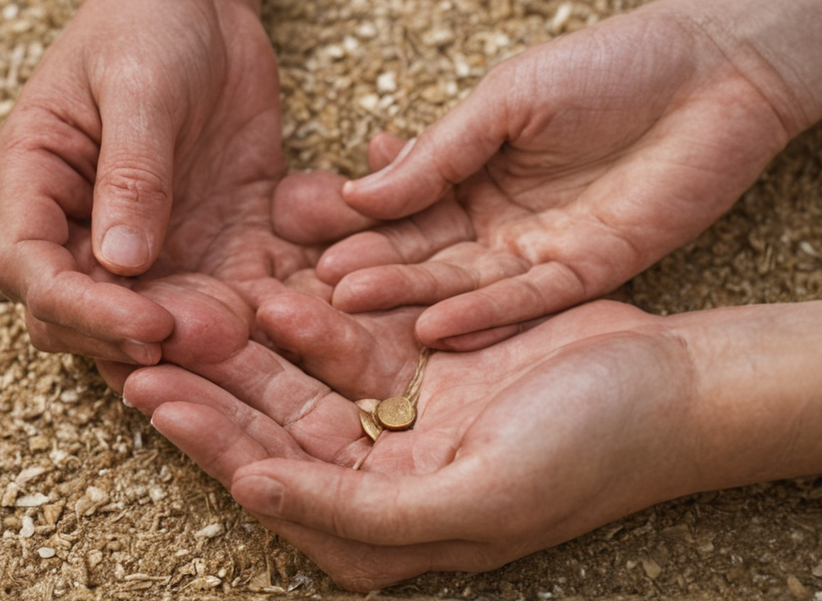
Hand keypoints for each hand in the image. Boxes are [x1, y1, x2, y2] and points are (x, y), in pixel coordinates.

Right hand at [0, 0, 319, 364]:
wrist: (202, 4)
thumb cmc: (147, 23)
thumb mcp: (137, 85)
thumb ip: (130, 172)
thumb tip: (120, 263)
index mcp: (36, 184)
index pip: (32, 274)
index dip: (83, 313)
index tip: (146, 325)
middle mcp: (81, 229)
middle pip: (87, 319)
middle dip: (142, 341)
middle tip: (210, 340)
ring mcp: (145, 246)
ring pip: (156, 323)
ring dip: (198, 341)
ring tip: (249, 334)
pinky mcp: (206, 247)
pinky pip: (224, 295)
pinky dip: (251, 313)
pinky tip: (287, 311)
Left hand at [123, 291, 821, 590]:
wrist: (679, 386)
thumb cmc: (593, 452)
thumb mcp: (479, 497)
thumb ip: (360, 513)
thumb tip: (255, 493)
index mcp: (386, 533)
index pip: (273, 483)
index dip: (210, 440)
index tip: (150, 392)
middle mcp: (383, 480)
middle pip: (272, 431)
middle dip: (209, 389)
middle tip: (141, 343)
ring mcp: (402, 419)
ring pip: (301, 381)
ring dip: (248, 349)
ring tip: (191, 309)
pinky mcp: (422, 366)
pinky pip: (349, 339)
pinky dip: (312, 317)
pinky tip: (275, 289)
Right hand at [275, 8, 800, 350]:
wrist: (715, 72)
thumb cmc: (608, 66)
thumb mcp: (506, 98)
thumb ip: (440, 151)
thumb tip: (363, 189)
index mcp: (472, 169)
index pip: (402, 203)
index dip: (354, 221)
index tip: (301, 238)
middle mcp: (498, 218)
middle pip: (424, 251)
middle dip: (371, 267)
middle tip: (315, 287)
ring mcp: (540, 249)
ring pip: (464, 282)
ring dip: (411, 297)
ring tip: (353, 306)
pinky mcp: (588, 273)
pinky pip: (527, 303)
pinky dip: (483, 317)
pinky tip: (434, 329)